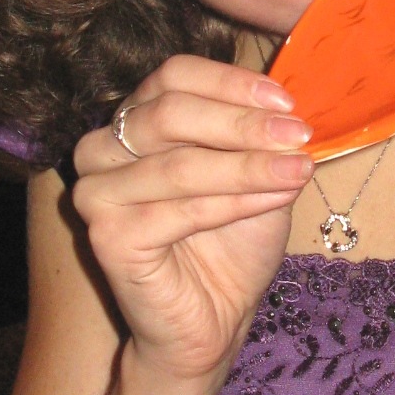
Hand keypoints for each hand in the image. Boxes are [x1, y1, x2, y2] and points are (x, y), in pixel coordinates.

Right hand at [71, 57, 313, 378]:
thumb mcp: (255, 173)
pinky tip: (273, 200)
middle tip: (297, 135)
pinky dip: (233, 203)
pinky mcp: (105, 237)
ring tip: (297, 171)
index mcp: (134, 119)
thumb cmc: (232, 242)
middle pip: (170, 112)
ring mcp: (97, 193)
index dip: (231, 83)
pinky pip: (178, 211)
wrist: (214, 319)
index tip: (286, 103)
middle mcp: (102, 149)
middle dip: (242, 124)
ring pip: (179, 164)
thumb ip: (258, 136)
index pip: (174, 76)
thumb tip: (286, 107)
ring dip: (248, 167)